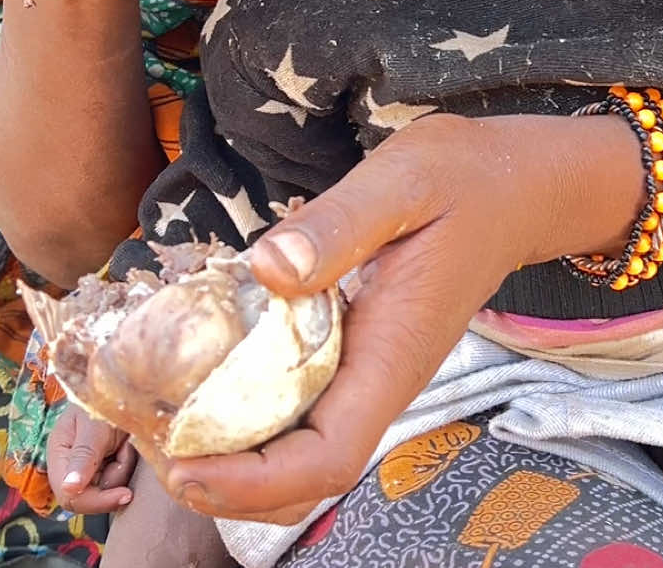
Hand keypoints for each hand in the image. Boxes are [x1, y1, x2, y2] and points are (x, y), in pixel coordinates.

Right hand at [47, 402, 136, 514]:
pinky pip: (116, 479)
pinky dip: (126, 465)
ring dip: (122, 469)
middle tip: (128, 455)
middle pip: (87, 498)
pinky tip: (128, 446)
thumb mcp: (94, 425)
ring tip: (126, 442)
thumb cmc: (104, 398)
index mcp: (59, 455)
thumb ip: (83, 456)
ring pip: (105, 489)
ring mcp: (87, 466)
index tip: (125, 494)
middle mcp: (69, 465)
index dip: (96, 501)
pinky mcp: (103, 465)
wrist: (125, 384)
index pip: (69, 496)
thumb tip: (69, 489)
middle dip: (112, 483)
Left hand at [153, 112, 628, 525]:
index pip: (326, 458)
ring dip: (233, 454)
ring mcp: (368, 369)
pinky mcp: (358, 349)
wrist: (513, 182)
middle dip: (227, 483)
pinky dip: (249, 407)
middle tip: (149, 445)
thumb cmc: (464, 178)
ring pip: (298, 447)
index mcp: (392, 357)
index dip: (252, 481)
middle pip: (303, 475)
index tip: (183, 461)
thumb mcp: (402, 182)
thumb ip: (340, 224)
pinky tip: (205, 370)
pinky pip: (300, 403)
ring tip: (162, 419)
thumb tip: (267, 268)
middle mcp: (378, 379)